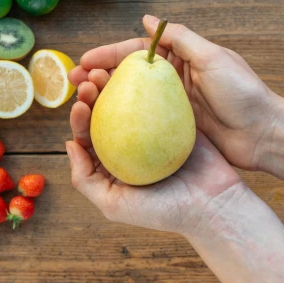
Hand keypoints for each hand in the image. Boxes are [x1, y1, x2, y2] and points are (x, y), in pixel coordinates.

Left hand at [66, 67, 242, 234]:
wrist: (214, 204)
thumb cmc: (164, 211)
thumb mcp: (114, 205)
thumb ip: (85, 179)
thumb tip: (69, 145)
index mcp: (113, 165)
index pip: (90, 136)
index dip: (80, 118)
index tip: (80, 105)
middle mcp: (131, 147)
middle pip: (107, 114)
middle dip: (93, 95)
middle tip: (90, 80)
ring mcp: (153, 132)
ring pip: (129, 102)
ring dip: (115, 85)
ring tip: (105, 71)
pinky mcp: (176, 120)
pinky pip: (157, 99)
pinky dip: (145, 85)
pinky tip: (137, 73)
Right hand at [69, 15, 275, 171]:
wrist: (265, 134)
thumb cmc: (242, 93)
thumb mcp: (213, 57)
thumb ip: (180, 38)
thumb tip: (147, 19)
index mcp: (182, 58)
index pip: (136, 53)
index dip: (109, 55)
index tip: (85, 62)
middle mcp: (174, 80)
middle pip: (128, 76)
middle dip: (100, 76)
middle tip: (73, 84)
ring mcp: (173, 105)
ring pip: (131, 99)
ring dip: (106, 100)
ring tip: (81, 104)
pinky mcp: (176, 128)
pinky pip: (143, 123)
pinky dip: (122, 122)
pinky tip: (103, 128)